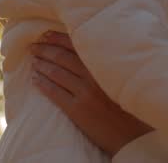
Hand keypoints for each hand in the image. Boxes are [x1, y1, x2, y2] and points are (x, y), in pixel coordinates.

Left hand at [30, 31, 152, 155]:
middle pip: (62, 57)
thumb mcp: (124, 77)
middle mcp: (94, 75)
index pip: (77, 45)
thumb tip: (92, 50)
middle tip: (33, 45)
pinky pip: (54, 93)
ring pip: (56, 73)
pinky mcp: (77, 109)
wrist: (134, 132)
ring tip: (33, 60)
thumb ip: (109, 63)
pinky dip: (42, 83)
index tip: (46, 33)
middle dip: (45, 49)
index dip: (58, 38)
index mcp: (105, 64)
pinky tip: (35, 79)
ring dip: (41, 65)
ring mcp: (84, 92)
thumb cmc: (132, 103)